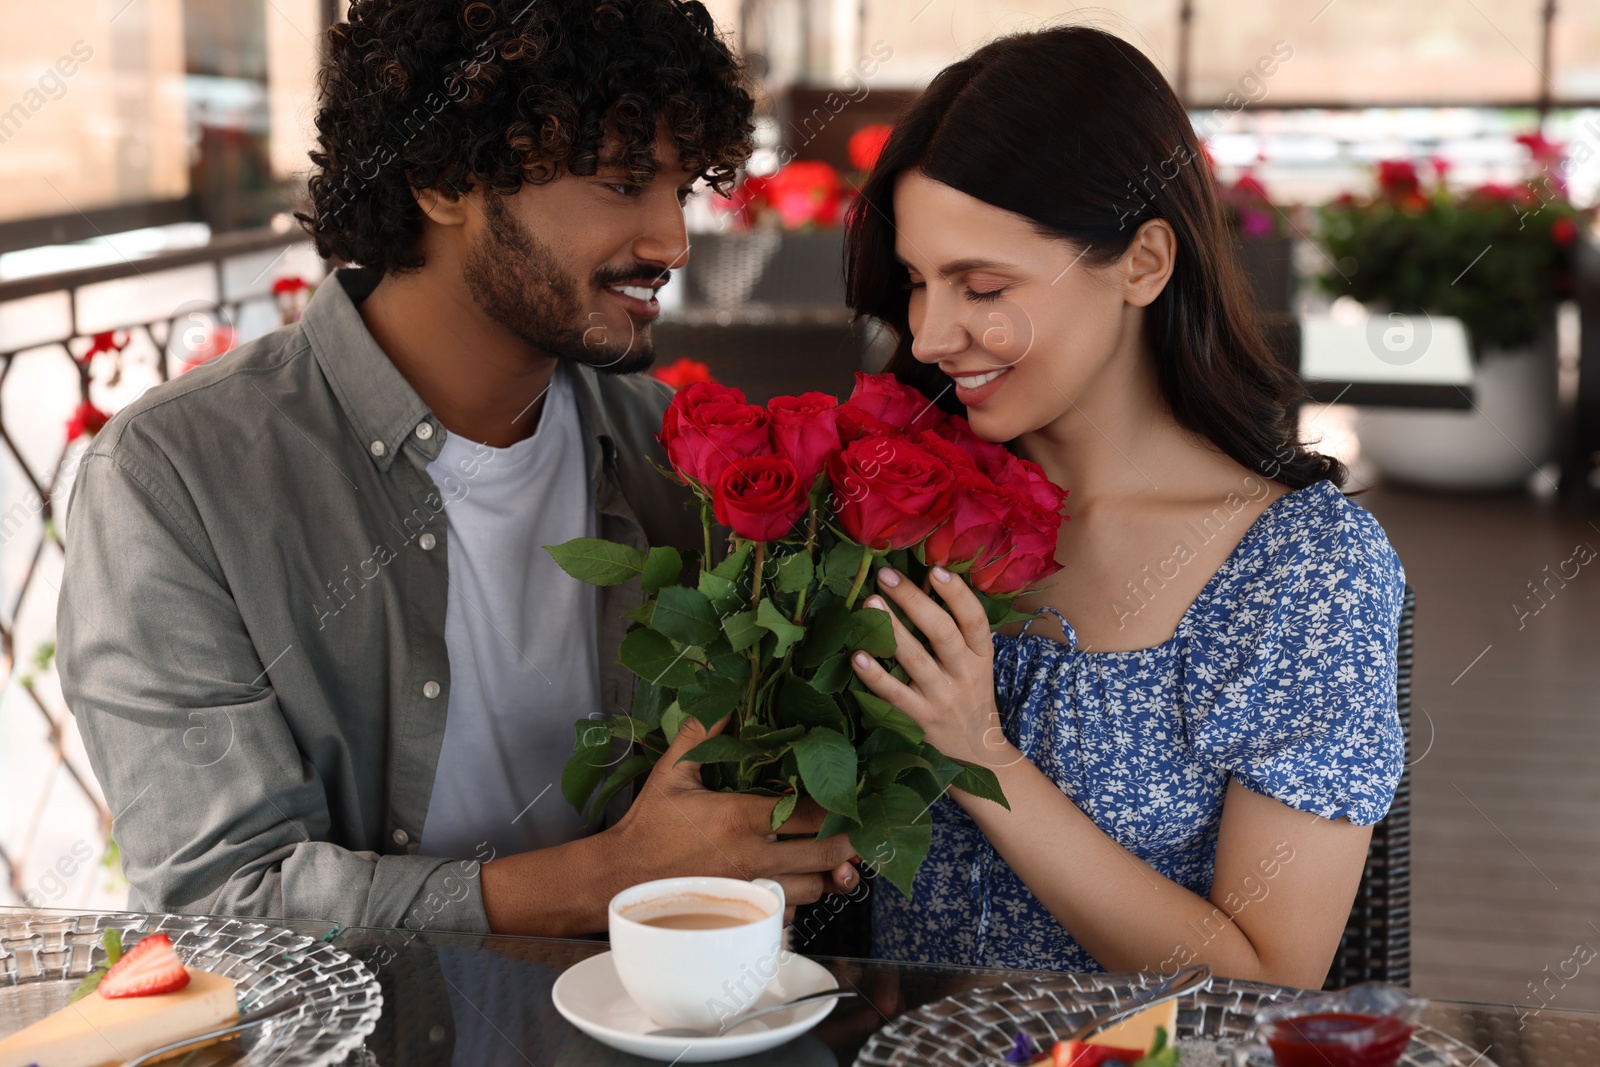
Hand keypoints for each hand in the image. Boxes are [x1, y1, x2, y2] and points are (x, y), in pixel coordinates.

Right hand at [608, 714, 859, 914]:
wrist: (620, 878)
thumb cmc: (648, 825)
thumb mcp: (672, 772)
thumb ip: (702, 734)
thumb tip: (725, 699)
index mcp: (741, 818)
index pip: (812, 813)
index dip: (839, 804)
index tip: (851, 792)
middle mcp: (754, 858)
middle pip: (825, 855)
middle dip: (848, 842)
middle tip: (858, 828)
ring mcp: (751, 891)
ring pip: (813, 889)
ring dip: (825, 873)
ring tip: (829, 855)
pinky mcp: (743, 915)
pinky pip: (788, 913)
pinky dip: (798, 900)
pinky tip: (794, 881)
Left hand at [850, 565, 1018, 770]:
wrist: (978, 752)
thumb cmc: (970, 694)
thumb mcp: (976, 662)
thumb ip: (957, 631)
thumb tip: (921, 583)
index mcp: (982, 654)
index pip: (975, 619)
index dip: (957, 594)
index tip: (935, 570)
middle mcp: (965, 673)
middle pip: (941, 632)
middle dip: (913, 601)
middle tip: (886, 576)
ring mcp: (942, 697)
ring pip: (916, 660)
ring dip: (892, 630)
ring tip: (870, 603)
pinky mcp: (921, 719)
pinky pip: (895, 695)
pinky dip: (876, 676)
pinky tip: (857, 656)